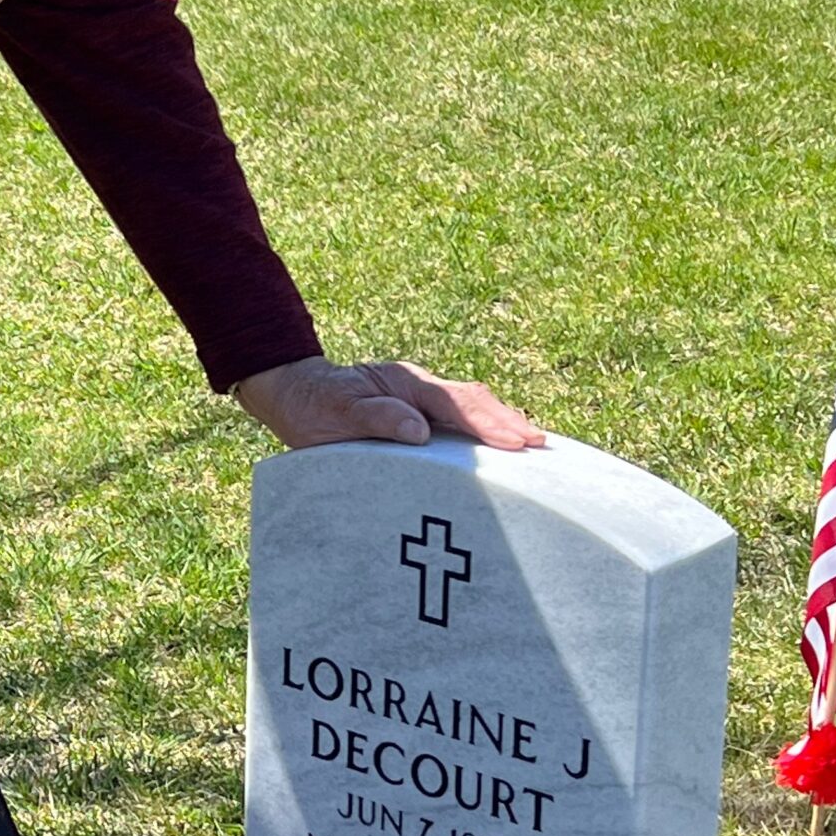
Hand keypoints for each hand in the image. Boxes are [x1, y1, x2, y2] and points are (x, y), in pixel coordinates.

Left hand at [235, 357, 543, 452]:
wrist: (295, 396)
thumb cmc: (314, 407)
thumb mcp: (336, 414)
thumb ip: (376, 419)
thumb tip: (420, 431)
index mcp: (405, 384)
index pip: (456, 403)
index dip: (488, 423)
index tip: (515, 442)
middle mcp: (419, 389)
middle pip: (474, 402)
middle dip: (508, 422)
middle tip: (540, 445)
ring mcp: (421, 402)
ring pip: (471, 409)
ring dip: (501, 426)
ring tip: (534, 448)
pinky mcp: (419, 417)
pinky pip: (458, 423)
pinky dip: (483, 432)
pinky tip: (500, 450)